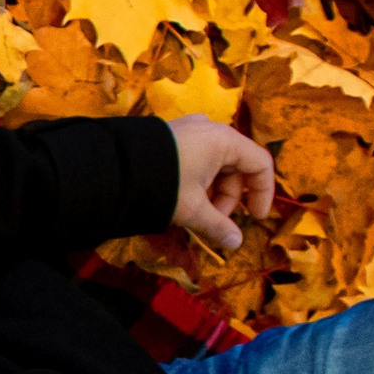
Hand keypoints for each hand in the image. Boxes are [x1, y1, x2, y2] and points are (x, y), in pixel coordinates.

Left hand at [166, 114, 273, 254]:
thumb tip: (235, 243)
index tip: (255, 218)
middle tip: (213, 222)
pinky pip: (196, 160)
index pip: (260, 164)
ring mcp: (190, 131)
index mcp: (224, 140)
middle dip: (228, 198)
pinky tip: (183, 201)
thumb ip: (217, 226)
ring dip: (211, 193)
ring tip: (194, 215)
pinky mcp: (172, 138)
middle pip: (236, 167)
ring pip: (214, 165)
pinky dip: (196, 182)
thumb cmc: (159, 184)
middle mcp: (210, 129)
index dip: (263, 193)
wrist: (111, 168)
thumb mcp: (191, 208)